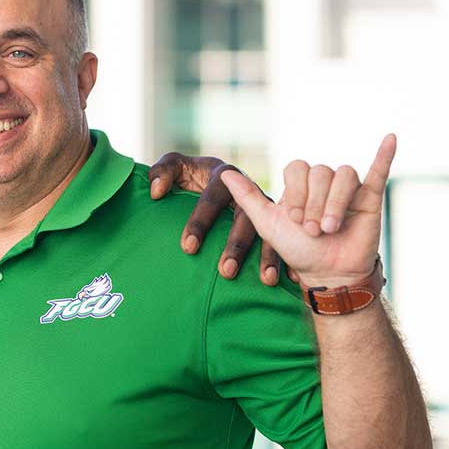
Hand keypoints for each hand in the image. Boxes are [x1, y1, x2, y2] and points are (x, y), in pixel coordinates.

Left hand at [149, 154, 281, 284]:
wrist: (211, 176)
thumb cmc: (189, 175)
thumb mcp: (174, 167)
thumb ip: (161, 173)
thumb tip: (157, 192)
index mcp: (223, 175)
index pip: (212, 198)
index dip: (200, 222)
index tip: (187, 248)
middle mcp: (248, 189)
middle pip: (244, 217)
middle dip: (237, 245)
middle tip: (225, 272)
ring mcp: (264, 205)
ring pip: (269, 230)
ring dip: (268, 255)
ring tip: (266, 281)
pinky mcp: (275, 219)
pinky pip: (286, 239)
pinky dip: (288, 259)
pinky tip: (291, 280)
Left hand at [220, 135, 394, 288]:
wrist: (328, 272)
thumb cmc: (296, 249)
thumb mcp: (266, 224)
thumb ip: (246, 198)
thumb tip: (224, 173)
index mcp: (299, 184)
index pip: (297, 167)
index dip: (295, 192)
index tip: (293, 219)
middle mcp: (323, 182)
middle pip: (320, 173)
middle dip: (314, 204)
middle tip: (312, 231)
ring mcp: (348, 189)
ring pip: (343, 175)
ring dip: (334, 203)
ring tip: (329, 228)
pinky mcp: (371, 197)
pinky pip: (379, 170)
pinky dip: (385, 155)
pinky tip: (391, 138)